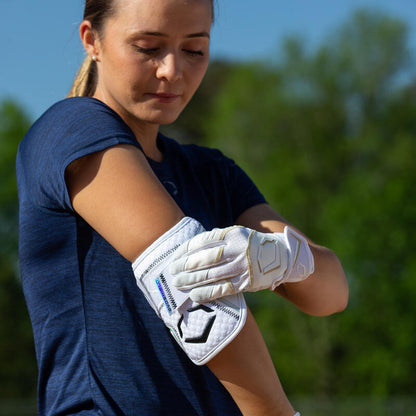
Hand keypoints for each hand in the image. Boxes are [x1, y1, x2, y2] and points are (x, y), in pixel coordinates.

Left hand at [170, 225, 313, 301]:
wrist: (282, 256)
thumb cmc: (251, 245)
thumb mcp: (237, 234)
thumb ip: (217, 239)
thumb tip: (189, 248)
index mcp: (232, 233)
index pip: (202, 241)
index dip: (185, 250)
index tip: (174, 256)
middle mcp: (237, 249)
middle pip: (204, 259)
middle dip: (184, 266)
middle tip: (171, 271)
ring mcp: (242, 266)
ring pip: (211, 275)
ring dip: (191, 281)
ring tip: (177, 284)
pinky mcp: (247, 282)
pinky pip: (223, 290)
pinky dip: (207, 294)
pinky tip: (194, 296)